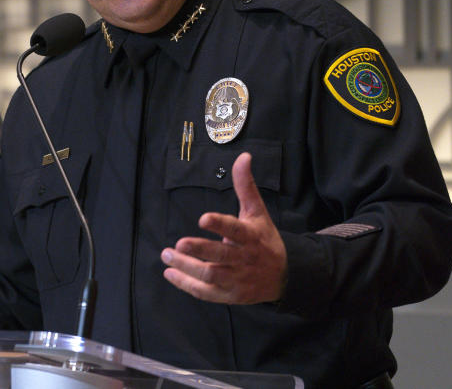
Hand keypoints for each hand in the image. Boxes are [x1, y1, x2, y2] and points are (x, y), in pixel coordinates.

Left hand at [161, 152, 287, 303]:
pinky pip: (207, 293)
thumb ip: (245, 186)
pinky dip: (187, 285)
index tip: (202, 218)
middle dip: (199, 250)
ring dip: (187, 268)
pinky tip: (170, 273)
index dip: (220, 225)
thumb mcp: (257, 212)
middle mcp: (244, 259)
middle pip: (221, 256)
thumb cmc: (264, 239)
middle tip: (178, 244)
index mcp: (251, 236)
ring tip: (167, 255)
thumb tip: (243, 156)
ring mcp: (238, 279)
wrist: (285, 276)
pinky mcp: (231, 295)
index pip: (235, 230)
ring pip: (211, 276)